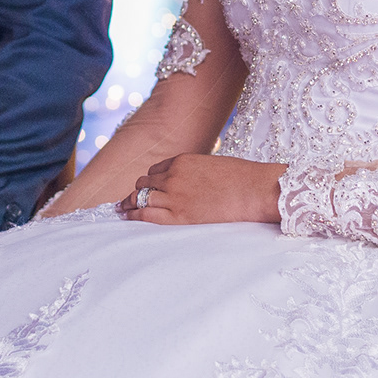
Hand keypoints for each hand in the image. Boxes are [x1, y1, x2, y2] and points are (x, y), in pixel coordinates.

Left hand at [118, 153, 283, 225]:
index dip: (151, 181)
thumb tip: (190, 182)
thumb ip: (195, 171)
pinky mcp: (180, 214)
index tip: (147, 188)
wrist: (254, 189)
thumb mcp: (212, 165)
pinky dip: (134, 214)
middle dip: (138, 191)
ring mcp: (175, 195)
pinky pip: (147, 213)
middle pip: (144, 183)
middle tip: (129, 200)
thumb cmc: (241, 178)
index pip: (155, 170)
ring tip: (122, 210)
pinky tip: (128, 217)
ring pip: (141, 197)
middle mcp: (174, 175)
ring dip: (131, 203)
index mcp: (182, 160)